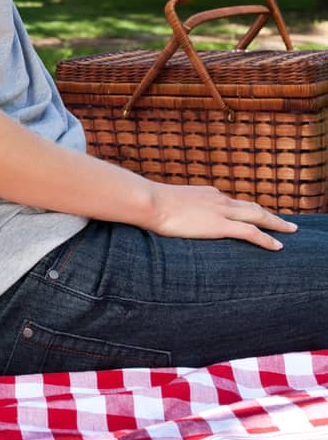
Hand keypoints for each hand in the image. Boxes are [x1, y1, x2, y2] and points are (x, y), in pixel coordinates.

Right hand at [146, 182, 298, 249]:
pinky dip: (266, 239)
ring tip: (290, 230)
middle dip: (270, 215)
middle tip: (286, 223)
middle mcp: (218, 199)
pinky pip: (251, 232)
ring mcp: (221, 211)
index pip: (232, 202)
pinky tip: (277, 246)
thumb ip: (175, 210)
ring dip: (276, 223)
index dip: (247, 209)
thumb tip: (166, 217)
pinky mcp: (220, 225)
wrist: (150, 201)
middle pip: (251, 206)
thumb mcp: (166, 204)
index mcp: (206, 194)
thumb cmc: (150, 204)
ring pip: (258, 215)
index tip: (255, 214)